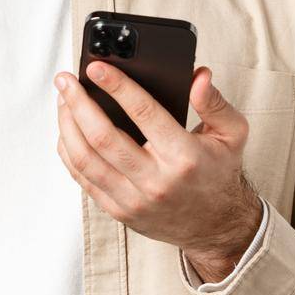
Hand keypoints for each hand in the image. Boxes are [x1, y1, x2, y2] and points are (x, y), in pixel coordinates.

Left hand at [54, 61, 262, 278]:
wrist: (216, 227)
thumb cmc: (219, 173)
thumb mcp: (232, 134)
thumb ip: (215, 102)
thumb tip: (198, 75)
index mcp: (184, 156)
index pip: (143, 113)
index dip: (116, 86)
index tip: (95, 67)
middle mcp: (156, 180)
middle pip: (103, 137)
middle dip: (78, 103)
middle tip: (65, 80)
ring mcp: (134, 199)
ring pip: (86, 159)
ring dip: (67, 125)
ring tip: (62, 101)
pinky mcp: (119, 211)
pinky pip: (83, 179)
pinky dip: (69, 152)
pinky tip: (67, 130)